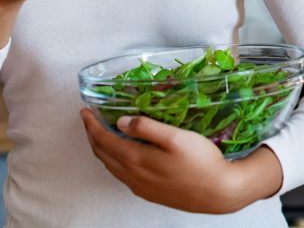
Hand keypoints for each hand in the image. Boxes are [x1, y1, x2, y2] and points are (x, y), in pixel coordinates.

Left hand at [80, 110, 282, 213]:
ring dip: (102, 149)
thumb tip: (121, 121)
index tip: (85, 111)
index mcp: (136, 159)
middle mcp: (133, 176)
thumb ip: (146, 127)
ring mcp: (140, 187)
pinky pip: (122, 175)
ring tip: (101, 133)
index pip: (103, 140)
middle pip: (103, 154)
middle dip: (92, 135)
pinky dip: (114, 160)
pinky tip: (122, 154)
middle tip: (89, 119)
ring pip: (111, 166)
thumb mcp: (175, 137)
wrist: (219, 192)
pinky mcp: (149, 193)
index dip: (91, 124)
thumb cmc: (201, 162)